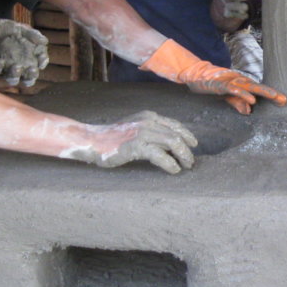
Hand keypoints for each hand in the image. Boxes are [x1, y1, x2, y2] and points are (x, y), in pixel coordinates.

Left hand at [0, 17, 48, 86]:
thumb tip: (45, 41)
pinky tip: (0, 60)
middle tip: (32, 69)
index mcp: (30, 57)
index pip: (40, 63)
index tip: (41, 60)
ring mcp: (7, 67)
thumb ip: (33, 34)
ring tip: (16, 67)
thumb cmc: (9, 29)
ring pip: (13, 79)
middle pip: (28, 77)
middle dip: (31, 76)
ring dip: (15, 75)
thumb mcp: (22, 29)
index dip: (42, 62)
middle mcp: (20, 65)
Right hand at [65, 111, 197, 172]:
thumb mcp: (134, 128)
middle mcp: (148, 122)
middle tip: (190, 162)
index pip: (174, 125)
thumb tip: (167, 144)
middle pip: (176, 135)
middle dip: (187, 149)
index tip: (193, 144)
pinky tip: (173, 170)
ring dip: (183, 156)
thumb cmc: (112, 138)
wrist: (93, 141)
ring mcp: (142, 133)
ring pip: (172, 143)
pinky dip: (170, 163)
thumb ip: (150, 131)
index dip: (186, 135)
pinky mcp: (136, 146)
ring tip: (185, 166)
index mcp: (149, 116)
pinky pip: (160, 155)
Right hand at [141, 39, 286, 113]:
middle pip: (258, 87)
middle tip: (284, 100)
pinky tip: (251, 100)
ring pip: (249, 86)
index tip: (283, 102)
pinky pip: (234, 90)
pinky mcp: (221, 84)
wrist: (196, 75)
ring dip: (262, 92)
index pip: (259, 90)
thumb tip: (248, 111)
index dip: (271, 95)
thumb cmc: (213, 85)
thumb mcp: (227, 97)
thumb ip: (238, 103)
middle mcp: (239, 80)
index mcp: (242, 84)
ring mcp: (231, 81)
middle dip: (271, 93)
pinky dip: (243, 94)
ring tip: (274, 97)